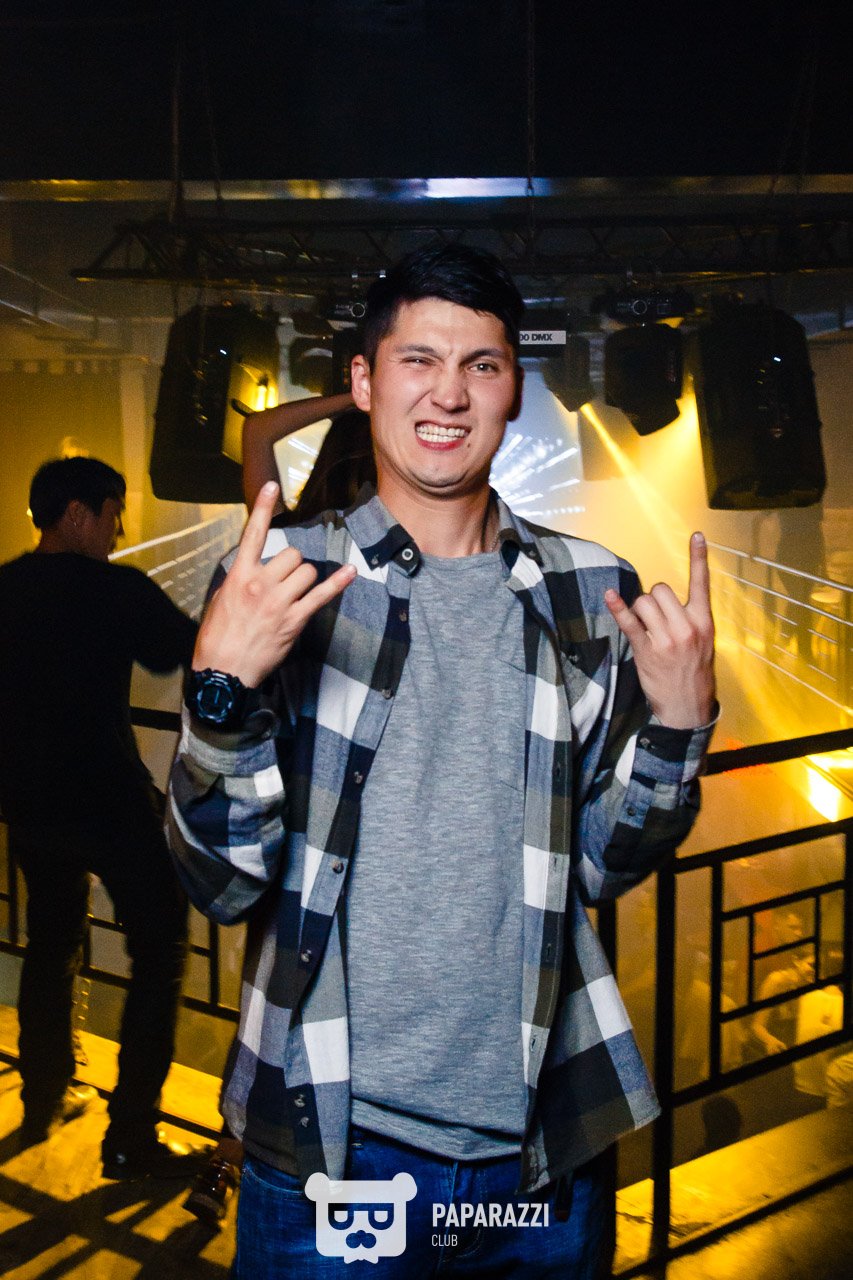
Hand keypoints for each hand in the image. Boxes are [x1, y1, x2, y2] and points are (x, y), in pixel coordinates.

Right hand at [192, 482, 355, 686]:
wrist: (223, 670)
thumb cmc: (217, 637)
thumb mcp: (221, 600)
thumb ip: (240, 580)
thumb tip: (254, 571)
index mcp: (239, 575)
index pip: (252, 534)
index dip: (263, 508)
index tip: (272, 487)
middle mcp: (260, 584)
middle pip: (291, 554)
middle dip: (292, 565)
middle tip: (284, 583)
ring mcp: (279, 602)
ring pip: (307, 572)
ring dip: (306, 579)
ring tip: (295, 594)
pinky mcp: (294, 620)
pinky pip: (321, 595)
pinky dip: (338, 583)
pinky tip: (350, 572)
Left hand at [604, 532, 715, 729]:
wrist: (688, 707)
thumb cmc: (694, 672)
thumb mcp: (704, 642)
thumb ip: (689, 618)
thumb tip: (665, 599)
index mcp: (704, 622)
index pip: (702, 584)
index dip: (699, 557)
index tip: (697, 534)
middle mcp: (687, 627)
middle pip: (661, 589)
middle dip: (653, 599)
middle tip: (655, 619)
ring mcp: (667, 639)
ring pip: (644, 602)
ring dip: (639, 610)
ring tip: (646, 628)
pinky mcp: (647, 650)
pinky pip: (629, 622)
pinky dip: (617, 607)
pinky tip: (609, 596)